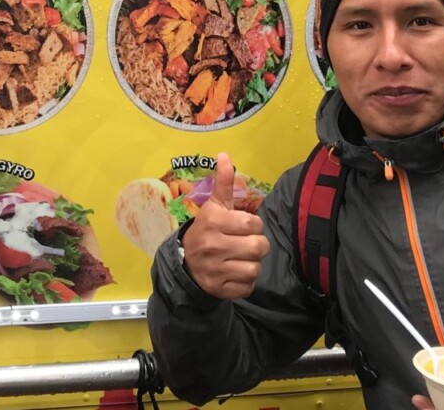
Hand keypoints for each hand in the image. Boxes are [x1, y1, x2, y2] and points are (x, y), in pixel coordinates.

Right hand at [181, 153, 268, 299]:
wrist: (185, 264)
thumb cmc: (207, 230)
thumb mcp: (214, 206)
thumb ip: (223, 183)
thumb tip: (224, 155)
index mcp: (213, 221)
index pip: (253, 224)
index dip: (254, 226)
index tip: (244, 227)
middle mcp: (212, 245)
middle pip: (258, 248)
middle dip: (257, 246)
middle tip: (246, 244)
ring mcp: (215, 269)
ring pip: (255, 269)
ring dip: (252, 265)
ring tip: (241, 259)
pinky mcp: (219, 289)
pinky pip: (247, 287)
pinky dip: (245, 282)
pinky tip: (234, 273)